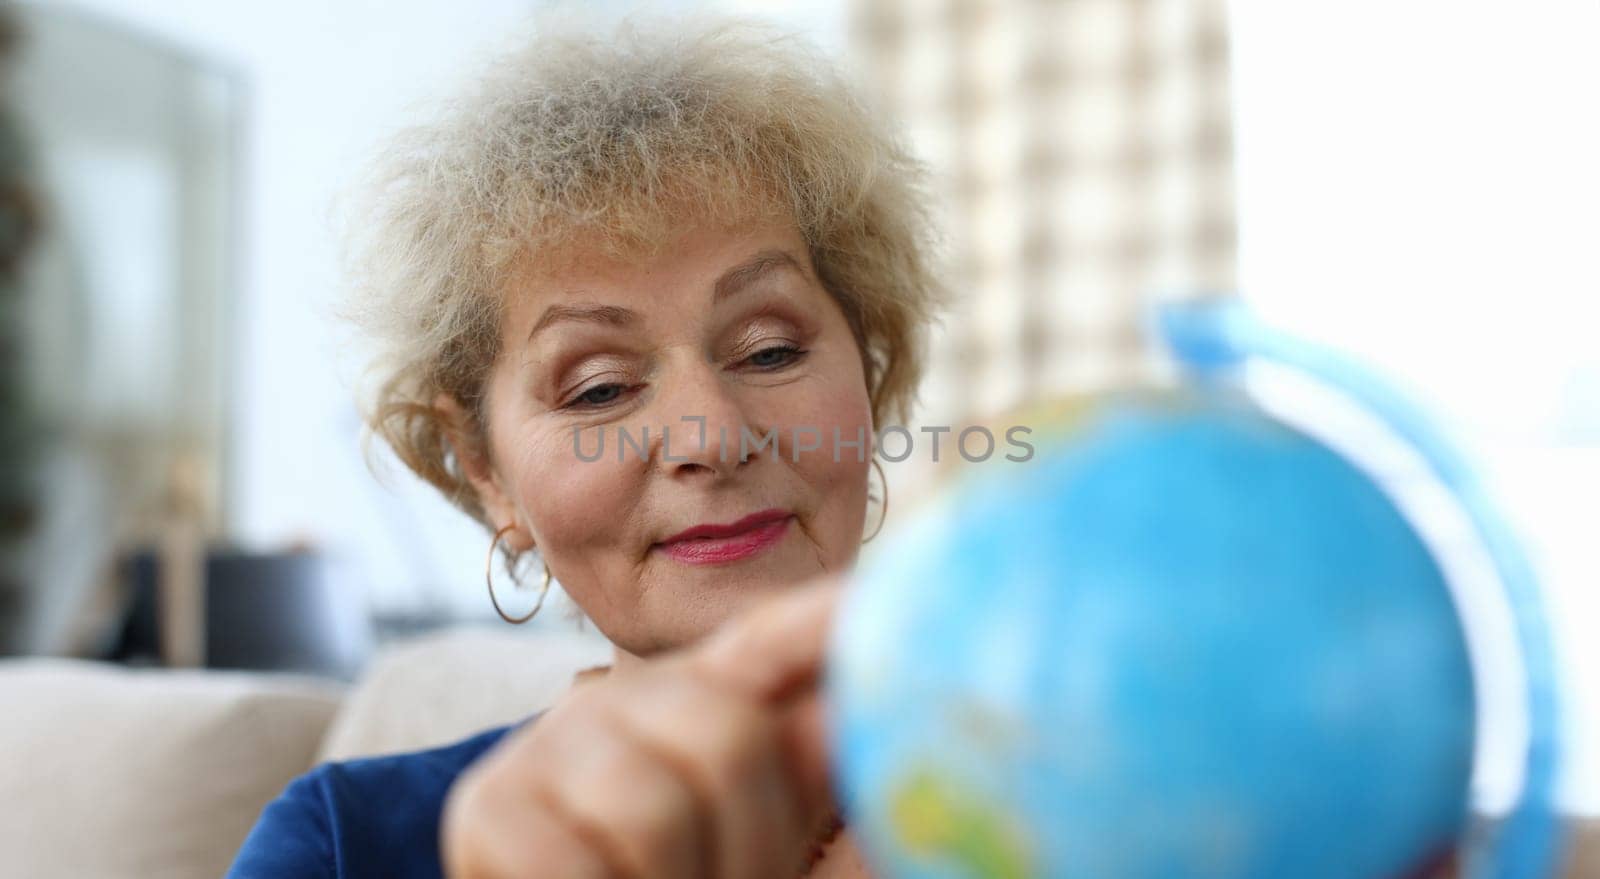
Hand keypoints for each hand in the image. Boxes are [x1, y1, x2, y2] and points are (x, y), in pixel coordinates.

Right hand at [442, 579, 841, 878]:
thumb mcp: (762, 848)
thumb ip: (807, 785)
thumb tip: (836, 711)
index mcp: (712, 700)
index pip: (773, 639)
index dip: (823, 615)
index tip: (881, 589)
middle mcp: (631, 698)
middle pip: (731, 735)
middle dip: (753, 844)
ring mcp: (553, 742)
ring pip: (654, 809)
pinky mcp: (491, 804)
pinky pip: (576, 862)